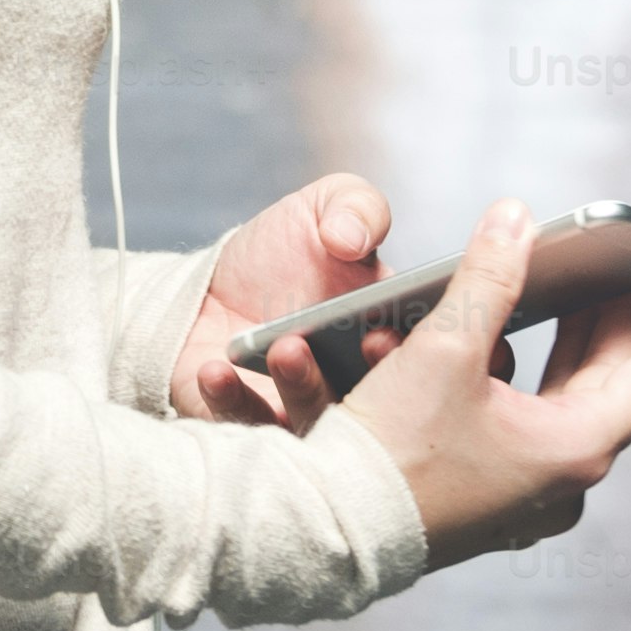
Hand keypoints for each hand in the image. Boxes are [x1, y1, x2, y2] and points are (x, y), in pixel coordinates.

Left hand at [173, 173, 393, 430]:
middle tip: (359, 346)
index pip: (422, 355)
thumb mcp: (326, 207)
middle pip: (379, 401)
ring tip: (284, 348)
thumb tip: (352, 239)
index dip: (417, 350)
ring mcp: (305, 408)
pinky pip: (246, 422)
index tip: (389, 331)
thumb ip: (357, 207)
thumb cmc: (280, 254)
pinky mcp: (253, 423)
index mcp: (389, 332)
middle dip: (372, 380)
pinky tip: (217, 369)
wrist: (208, 289)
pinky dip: (234, 399)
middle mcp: (356, 381)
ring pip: (315, 417)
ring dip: (302, 385)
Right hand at [335, 197, 630, 564]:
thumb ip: (488, 277)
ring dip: (569, 345)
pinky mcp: (495, 499)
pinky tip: (507, 347)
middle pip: (613, 381)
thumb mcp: (444, 350)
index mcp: (578, 447)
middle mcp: (565, 479)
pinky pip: (534, 425)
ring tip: (572, 293)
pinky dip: (531, 379)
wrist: (327, 534)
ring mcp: (531, 496)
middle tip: (623, 266)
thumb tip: (516, 217)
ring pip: (572, 403)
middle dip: (614, 317)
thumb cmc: (391, 451)